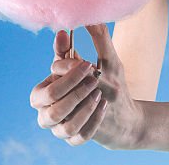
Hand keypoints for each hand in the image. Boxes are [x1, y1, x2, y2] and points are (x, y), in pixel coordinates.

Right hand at [37, 24, 144, 149]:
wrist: (123, 111)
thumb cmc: (106, 81)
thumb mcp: (98, 60)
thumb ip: (78, 46)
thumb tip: (63, 29)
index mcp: (44, 92)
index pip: (47, 86)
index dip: (68, 74)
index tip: (89, 64)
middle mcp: (47, 112)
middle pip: (49, 108)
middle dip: (74, 91)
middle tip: (94, 79)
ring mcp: (60, 129)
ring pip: (63, 126)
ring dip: (83, 108)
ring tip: (99, 94)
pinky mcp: (75, 140)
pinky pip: (80, 136)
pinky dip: (94, 121)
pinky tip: (104, 107)